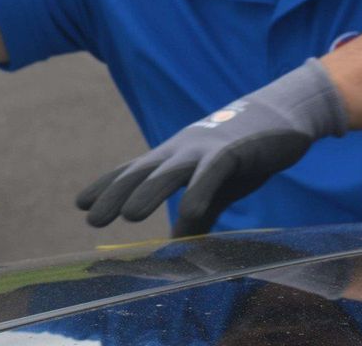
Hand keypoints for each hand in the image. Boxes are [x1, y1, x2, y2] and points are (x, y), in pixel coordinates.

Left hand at [76, 58, 346, 234]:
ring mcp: (206, 149)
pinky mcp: (234, 151)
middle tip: (92, 218)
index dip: (107, 186)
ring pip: (171, 171)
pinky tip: (189, 213)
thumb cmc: (242, 154)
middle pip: (142, 172)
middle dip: (115, 194)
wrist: (281, 116)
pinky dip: (200, 192)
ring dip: (148, 192)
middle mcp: (181, 151)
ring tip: (128, 215)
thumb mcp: (216, 189)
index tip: (80, 204)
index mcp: (173, 157)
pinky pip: (212, 172)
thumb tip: (178, 245)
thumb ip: (198, 216)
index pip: (132, 171)